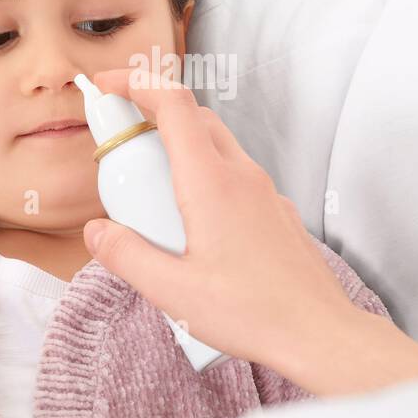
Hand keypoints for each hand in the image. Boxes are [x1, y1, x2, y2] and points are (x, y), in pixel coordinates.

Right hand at [81, 67, 362, 373]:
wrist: (320, 334)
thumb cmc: (253, 314)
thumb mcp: (172, 292)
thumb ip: (127, 256)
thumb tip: (97, 231)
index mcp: (212, 182)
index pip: (173, 104)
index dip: (137, 82)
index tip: (107, 85)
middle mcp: (242, 176)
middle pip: (194, 118)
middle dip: (152, 115)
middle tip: (120, 143)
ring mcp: (265, 192)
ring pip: (217, 146)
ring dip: (179, 150)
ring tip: (151, 194)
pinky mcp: (276, 213)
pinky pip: (235, 177)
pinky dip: (205, 179)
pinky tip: (192, 226)